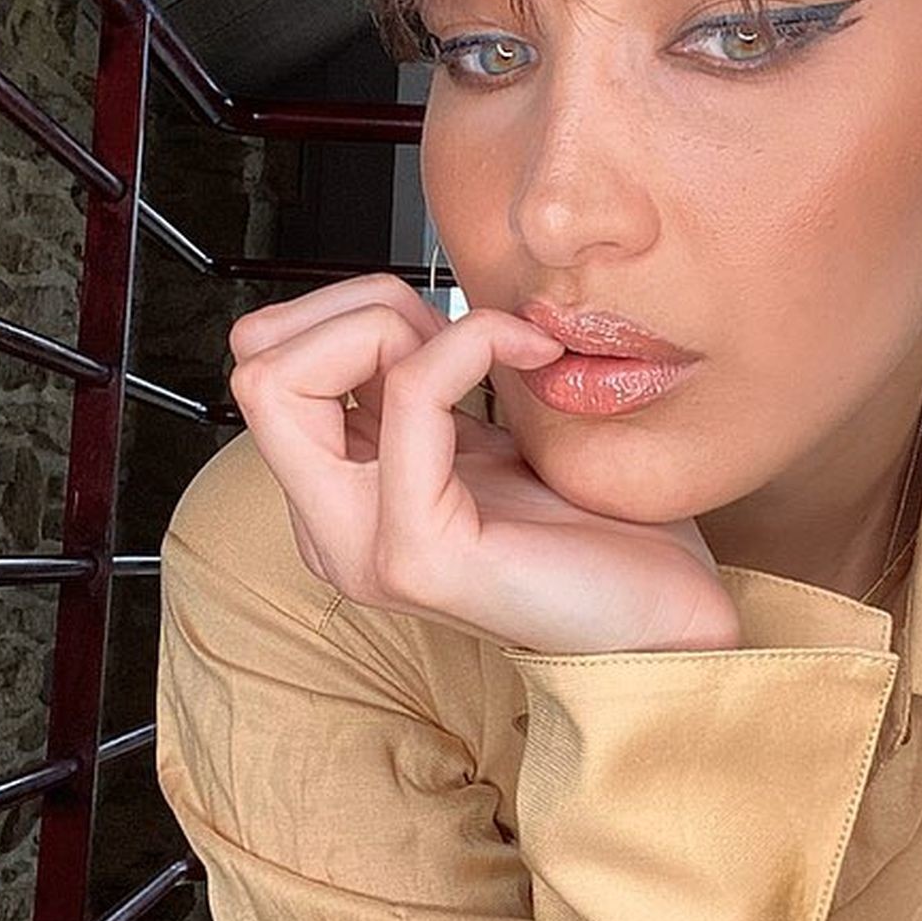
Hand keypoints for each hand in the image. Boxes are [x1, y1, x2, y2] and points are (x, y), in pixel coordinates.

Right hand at [224, 274, 744, 654]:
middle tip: (458, 340)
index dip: (351, 315)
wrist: (666, 614)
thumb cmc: (597, 527)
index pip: (267, 360)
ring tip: (494, 350)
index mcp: (340, 496)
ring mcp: (362, 547)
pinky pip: (407, 395)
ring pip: (288, 377)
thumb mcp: (482, 434)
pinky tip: (534, 353)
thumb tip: (391, 305)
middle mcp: (330, 528)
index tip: (447, 329)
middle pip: (255, 364)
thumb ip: (419, 383)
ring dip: (402, 325)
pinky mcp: (417, 553)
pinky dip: (469, 342)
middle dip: (357, 312)